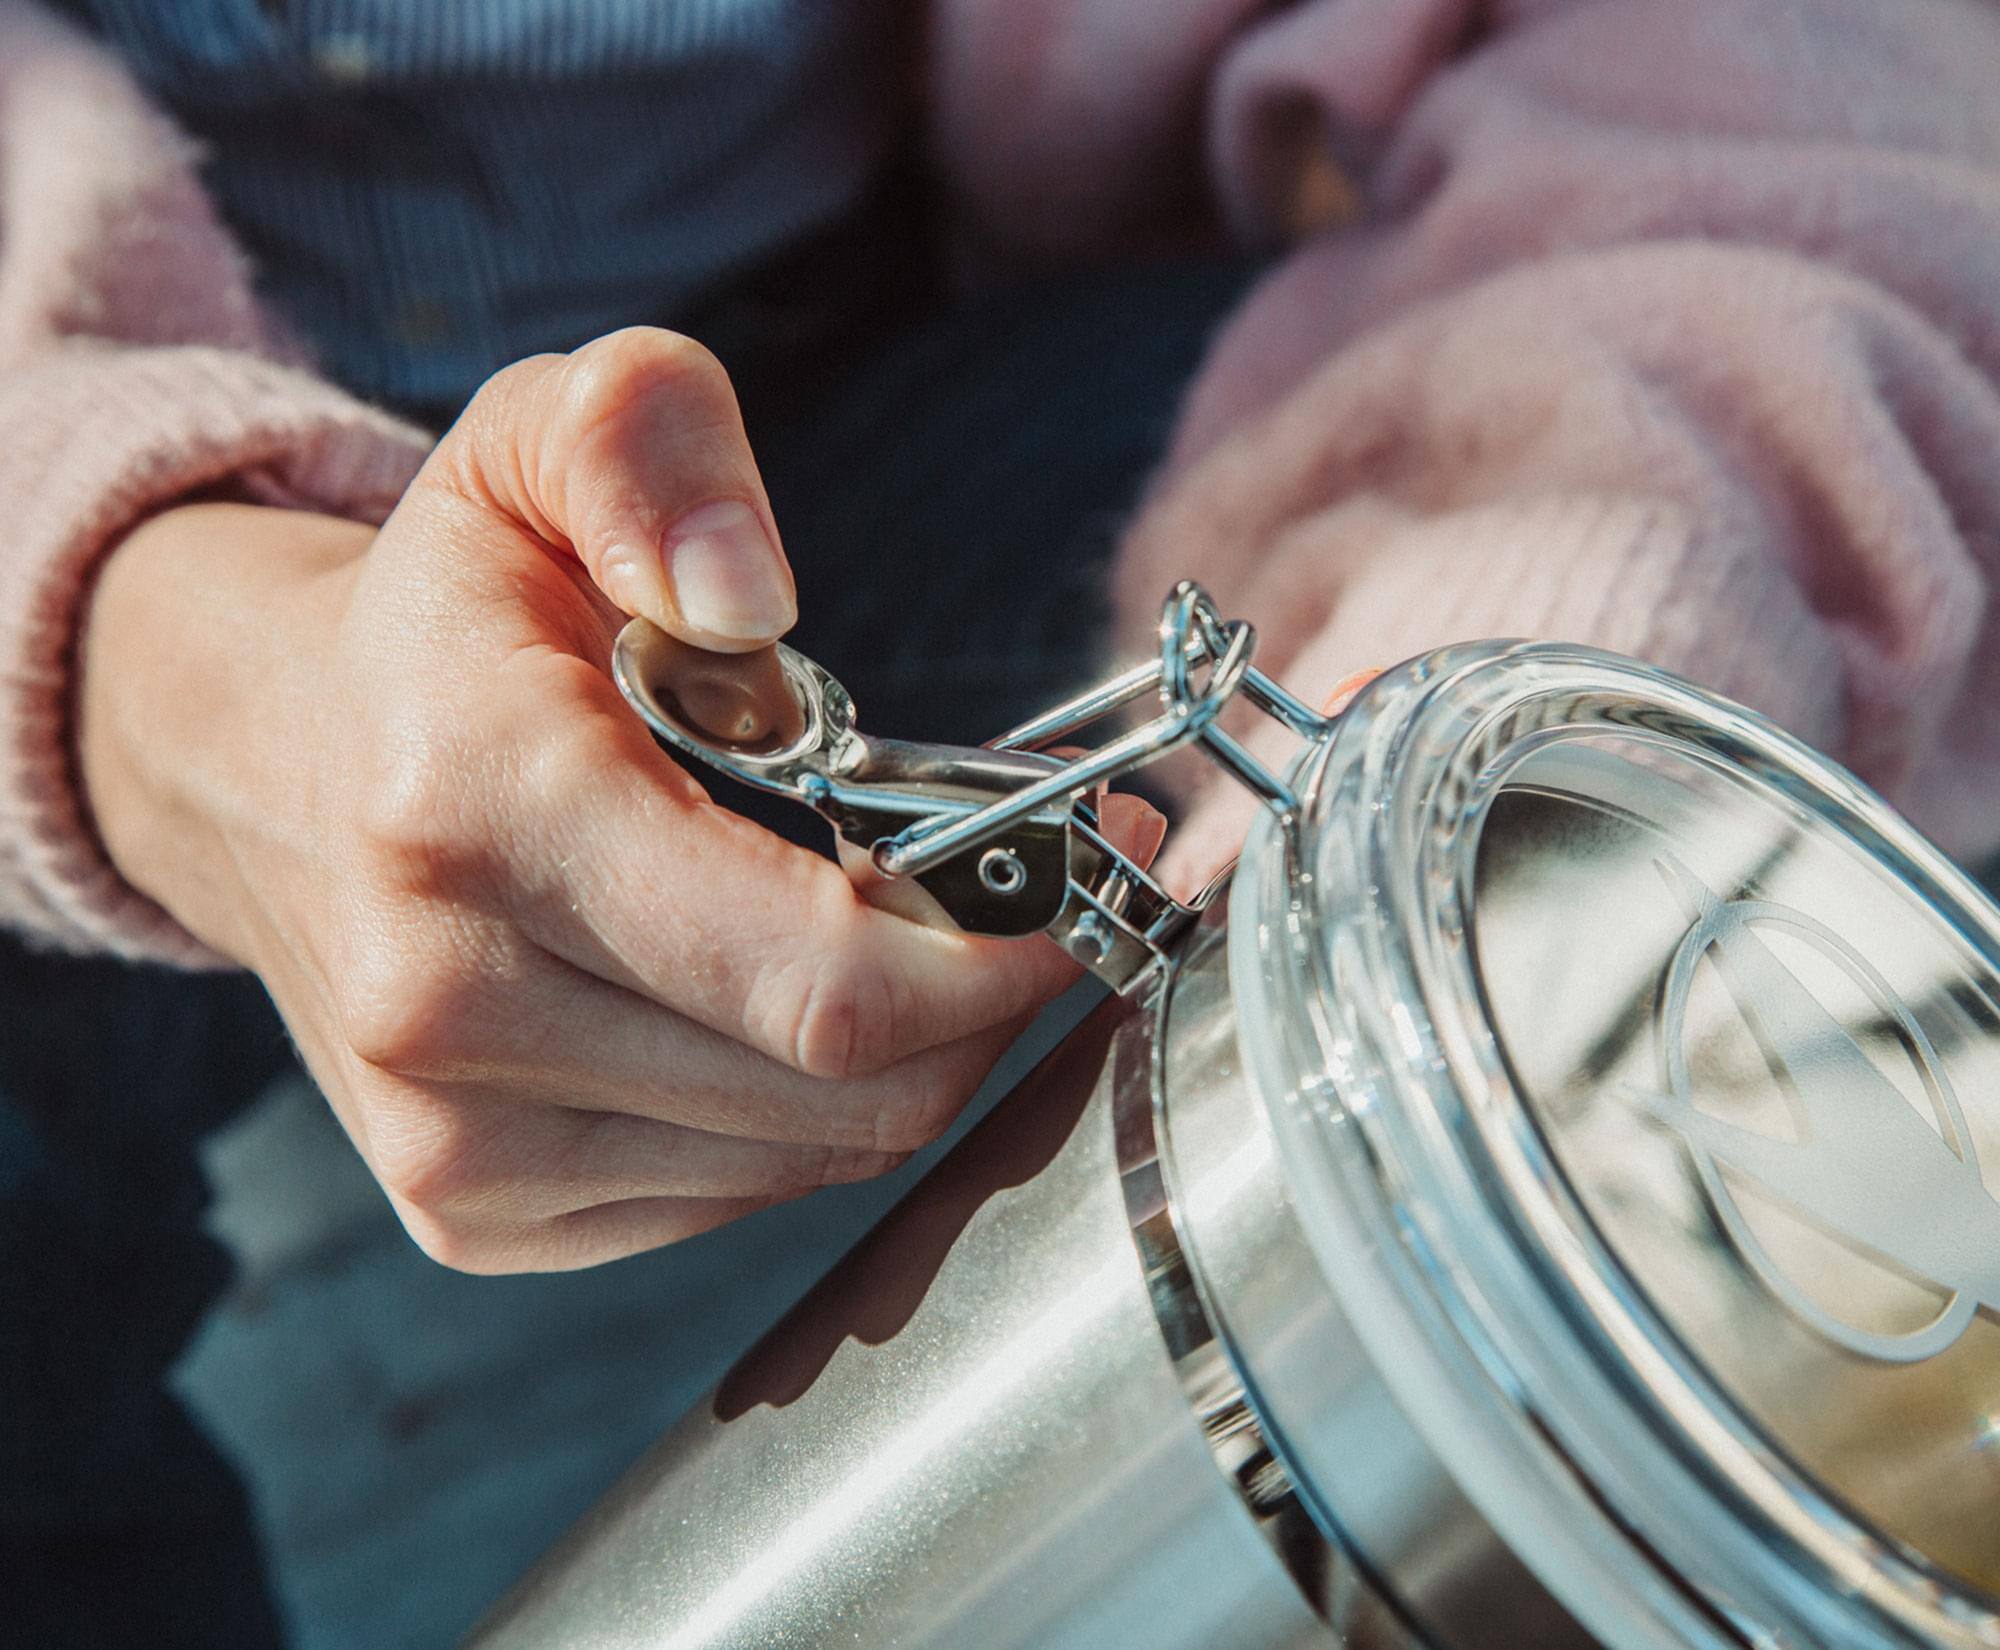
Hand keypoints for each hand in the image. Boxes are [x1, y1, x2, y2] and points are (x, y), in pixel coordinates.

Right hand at [80, 328, 1142, 1271]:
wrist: (265, 770)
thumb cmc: (448, 616)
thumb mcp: (536, 439)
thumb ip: (651, 444)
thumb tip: (751, 598)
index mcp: (472, 808)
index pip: (819, 973)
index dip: (1007, 947)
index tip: (1093, 862)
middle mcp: (444, 1007)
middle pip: (845, 1090)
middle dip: (985, 994)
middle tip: (1027, 887)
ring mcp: (454, 1143)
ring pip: (813, 1156)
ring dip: (905, 1052)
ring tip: (898, 927)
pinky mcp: (476, 1214)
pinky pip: (741, 1195)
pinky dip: (812, 1107)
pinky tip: (780, 1002)